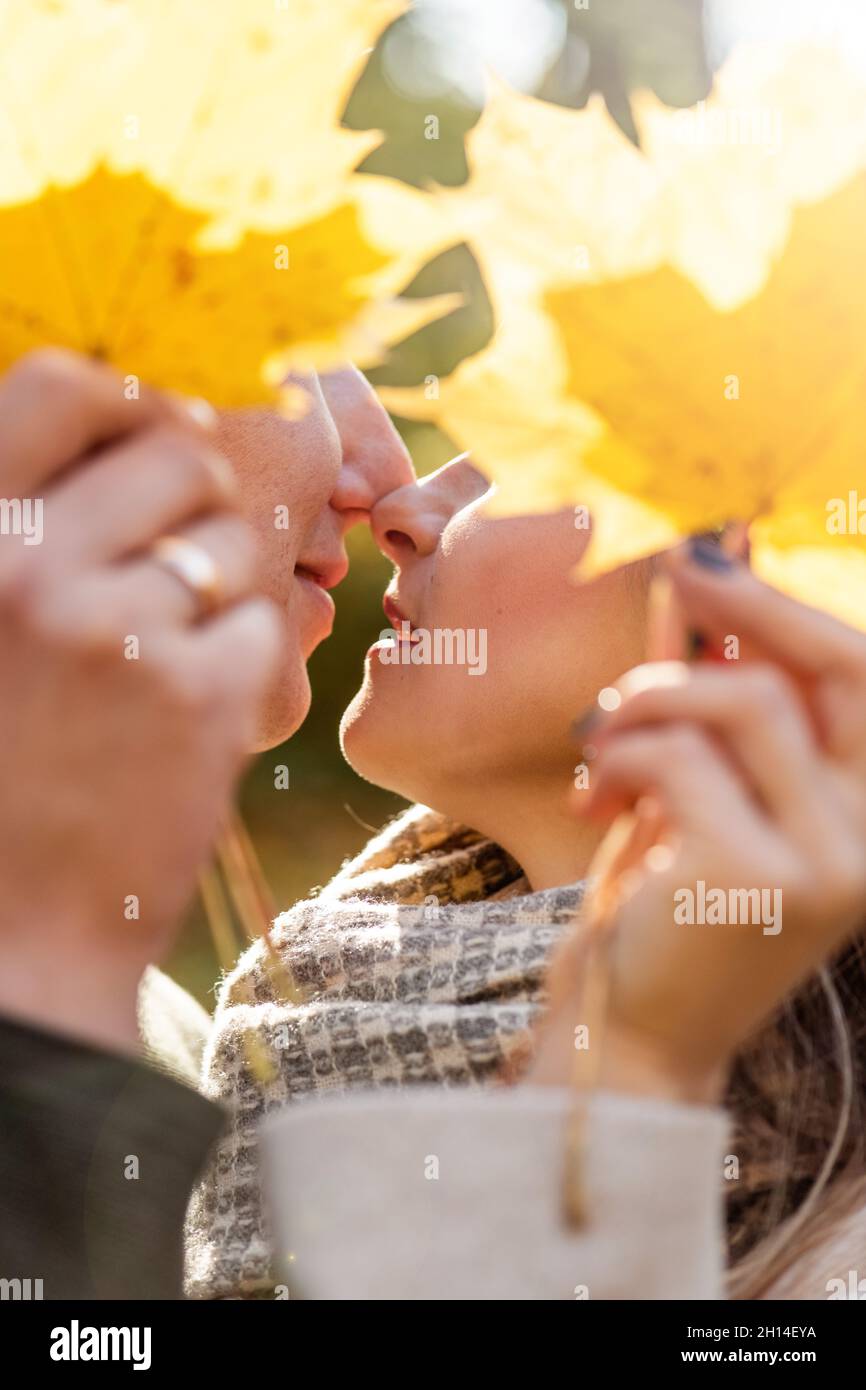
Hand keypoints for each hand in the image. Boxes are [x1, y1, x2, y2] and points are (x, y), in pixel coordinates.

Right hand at [0, 351, 280, 1052]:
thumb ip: (26, 534)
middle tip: (182, 558)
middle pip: (181, 454)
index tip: (151, 430)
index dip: (125, 398)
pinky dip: (247, 663)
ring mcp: (118, 629)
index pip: (60, 386)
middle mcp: (30, 566)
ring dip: (228, 587)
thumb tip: (117, 418)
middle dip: (202, 498)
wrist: (12, 930)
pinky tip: (195, 713)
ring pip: (237, 542)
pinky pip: (266, 625)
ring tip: (174, 652)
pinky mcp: (201, 694)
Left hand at [531, 544, 865, 1103]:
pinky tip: (590, 797)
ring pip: (742, 699)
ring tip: (601, 746)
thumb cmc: (663, 909)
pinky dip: (618, 756)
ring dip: (649, 700)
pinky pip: (678, 753)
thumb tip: (702, 573)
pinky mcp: (753, 877)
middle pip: (837, 667)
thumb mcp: (699, 790)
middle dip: (750, 602)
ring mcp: (826, 861)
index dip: (789, 607)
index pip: (864, 677)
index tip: (710, 558)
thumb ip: (710, 695)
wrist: (626, 1036)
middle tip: (679, 571)